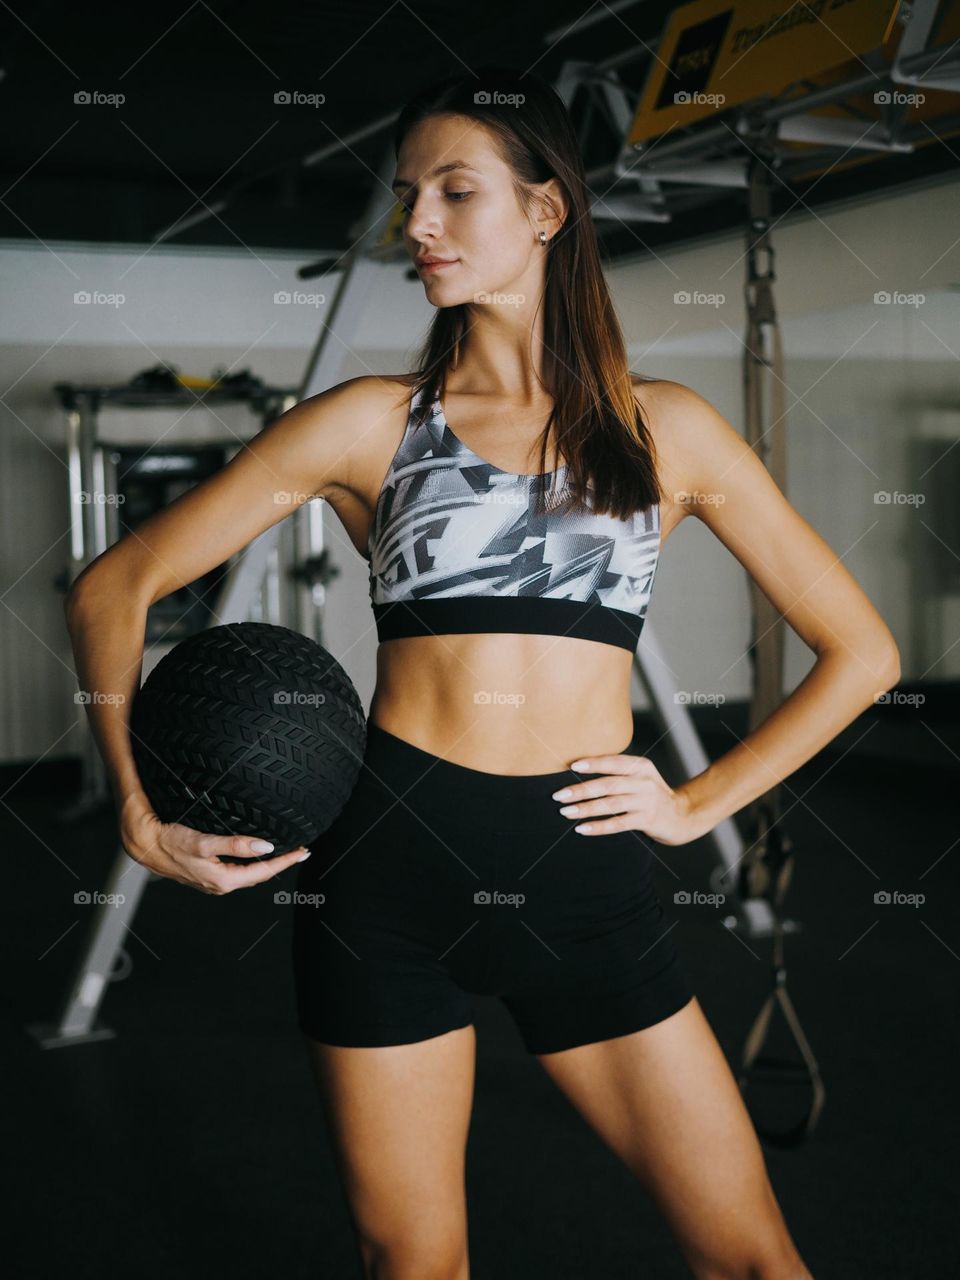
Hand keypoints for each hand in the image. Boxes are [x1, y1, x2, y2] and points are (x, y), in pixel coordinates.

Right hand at [119, 792, 310, 893]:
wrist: (144, 845)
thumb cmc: (170, 842)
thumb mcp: (205, 842)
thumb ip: (236, 845)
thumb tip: (266, 848)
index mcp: (223, 880)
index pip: (264, 872)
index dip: (286, 861)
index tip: (304, 851)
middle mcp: (220, 884)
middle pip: (259, 875)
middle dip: (281, 863)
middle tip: (301, 850)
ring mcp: (213, 881)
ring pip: (248, 874)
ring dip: (266, 863)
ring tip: (285, 852)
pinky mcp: (206, 873)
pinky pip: (236, 870)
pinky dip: (251, 863)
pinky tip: (255, 854)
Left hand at [551, 752, 701, 846]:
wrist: (682, 816)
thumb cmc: (651, 794)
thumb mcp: (641, 777)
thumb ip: (619, 773)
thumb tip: (578, 770)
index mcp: (640, 766)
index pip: (613, 762)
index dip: (593, 763)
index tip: (572, 765)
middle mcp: (644, 782)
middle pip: (607, 785)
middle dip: (581, 790)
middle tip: (559, 795)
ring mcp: (646, 802)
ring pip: (610, 804)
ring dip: (585, 808)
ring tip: (566, 812)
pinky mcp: (647, 820)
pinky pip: (618, 824)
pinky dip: (598, 826)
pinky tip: (582, 828)